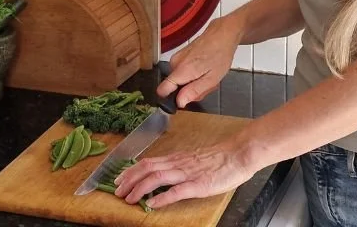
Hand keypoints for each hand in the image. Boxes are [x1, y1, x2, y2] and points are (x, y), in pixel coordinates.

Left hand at [112, 131, 257, 208]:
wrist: (239, 153)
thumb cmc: (220, 158)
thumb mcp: (194, 159)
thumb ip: (178, 165)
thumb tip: (163, 172)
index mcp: (177, 158)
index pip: (148, 162)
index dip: (131, 171)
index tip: (120, 179)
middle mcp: (178, 164)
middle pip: (147, 168)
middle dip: (129, 180)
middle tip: (117, 191)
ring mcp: (188, 174)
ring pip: (157, 177)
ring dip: (140, 188)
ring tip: (129, 198)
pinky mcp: (199, 185)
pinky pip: (177, 191)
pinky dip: (162, 198)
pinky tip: (152, 204)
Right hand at [158, 16, 241, 107]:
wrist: (222, 35)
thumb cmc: (220, 55)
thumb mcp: (212, 79)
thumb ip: (194, 91)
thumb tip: (179, 102)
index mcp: (182, 71)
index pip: (163, 90)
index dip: (171, 99)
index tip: (184, 100)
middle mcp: (175, 63)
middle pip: (175, 87)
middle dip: (190, 90)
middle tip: (206, 84)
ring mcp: (176, 58)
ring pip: (180, 80)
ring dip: (193, 82)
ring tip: (208, 75)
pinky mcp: (179, 55)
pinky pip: (182, 71)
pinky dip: (193, 74)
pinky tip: (204, 69)